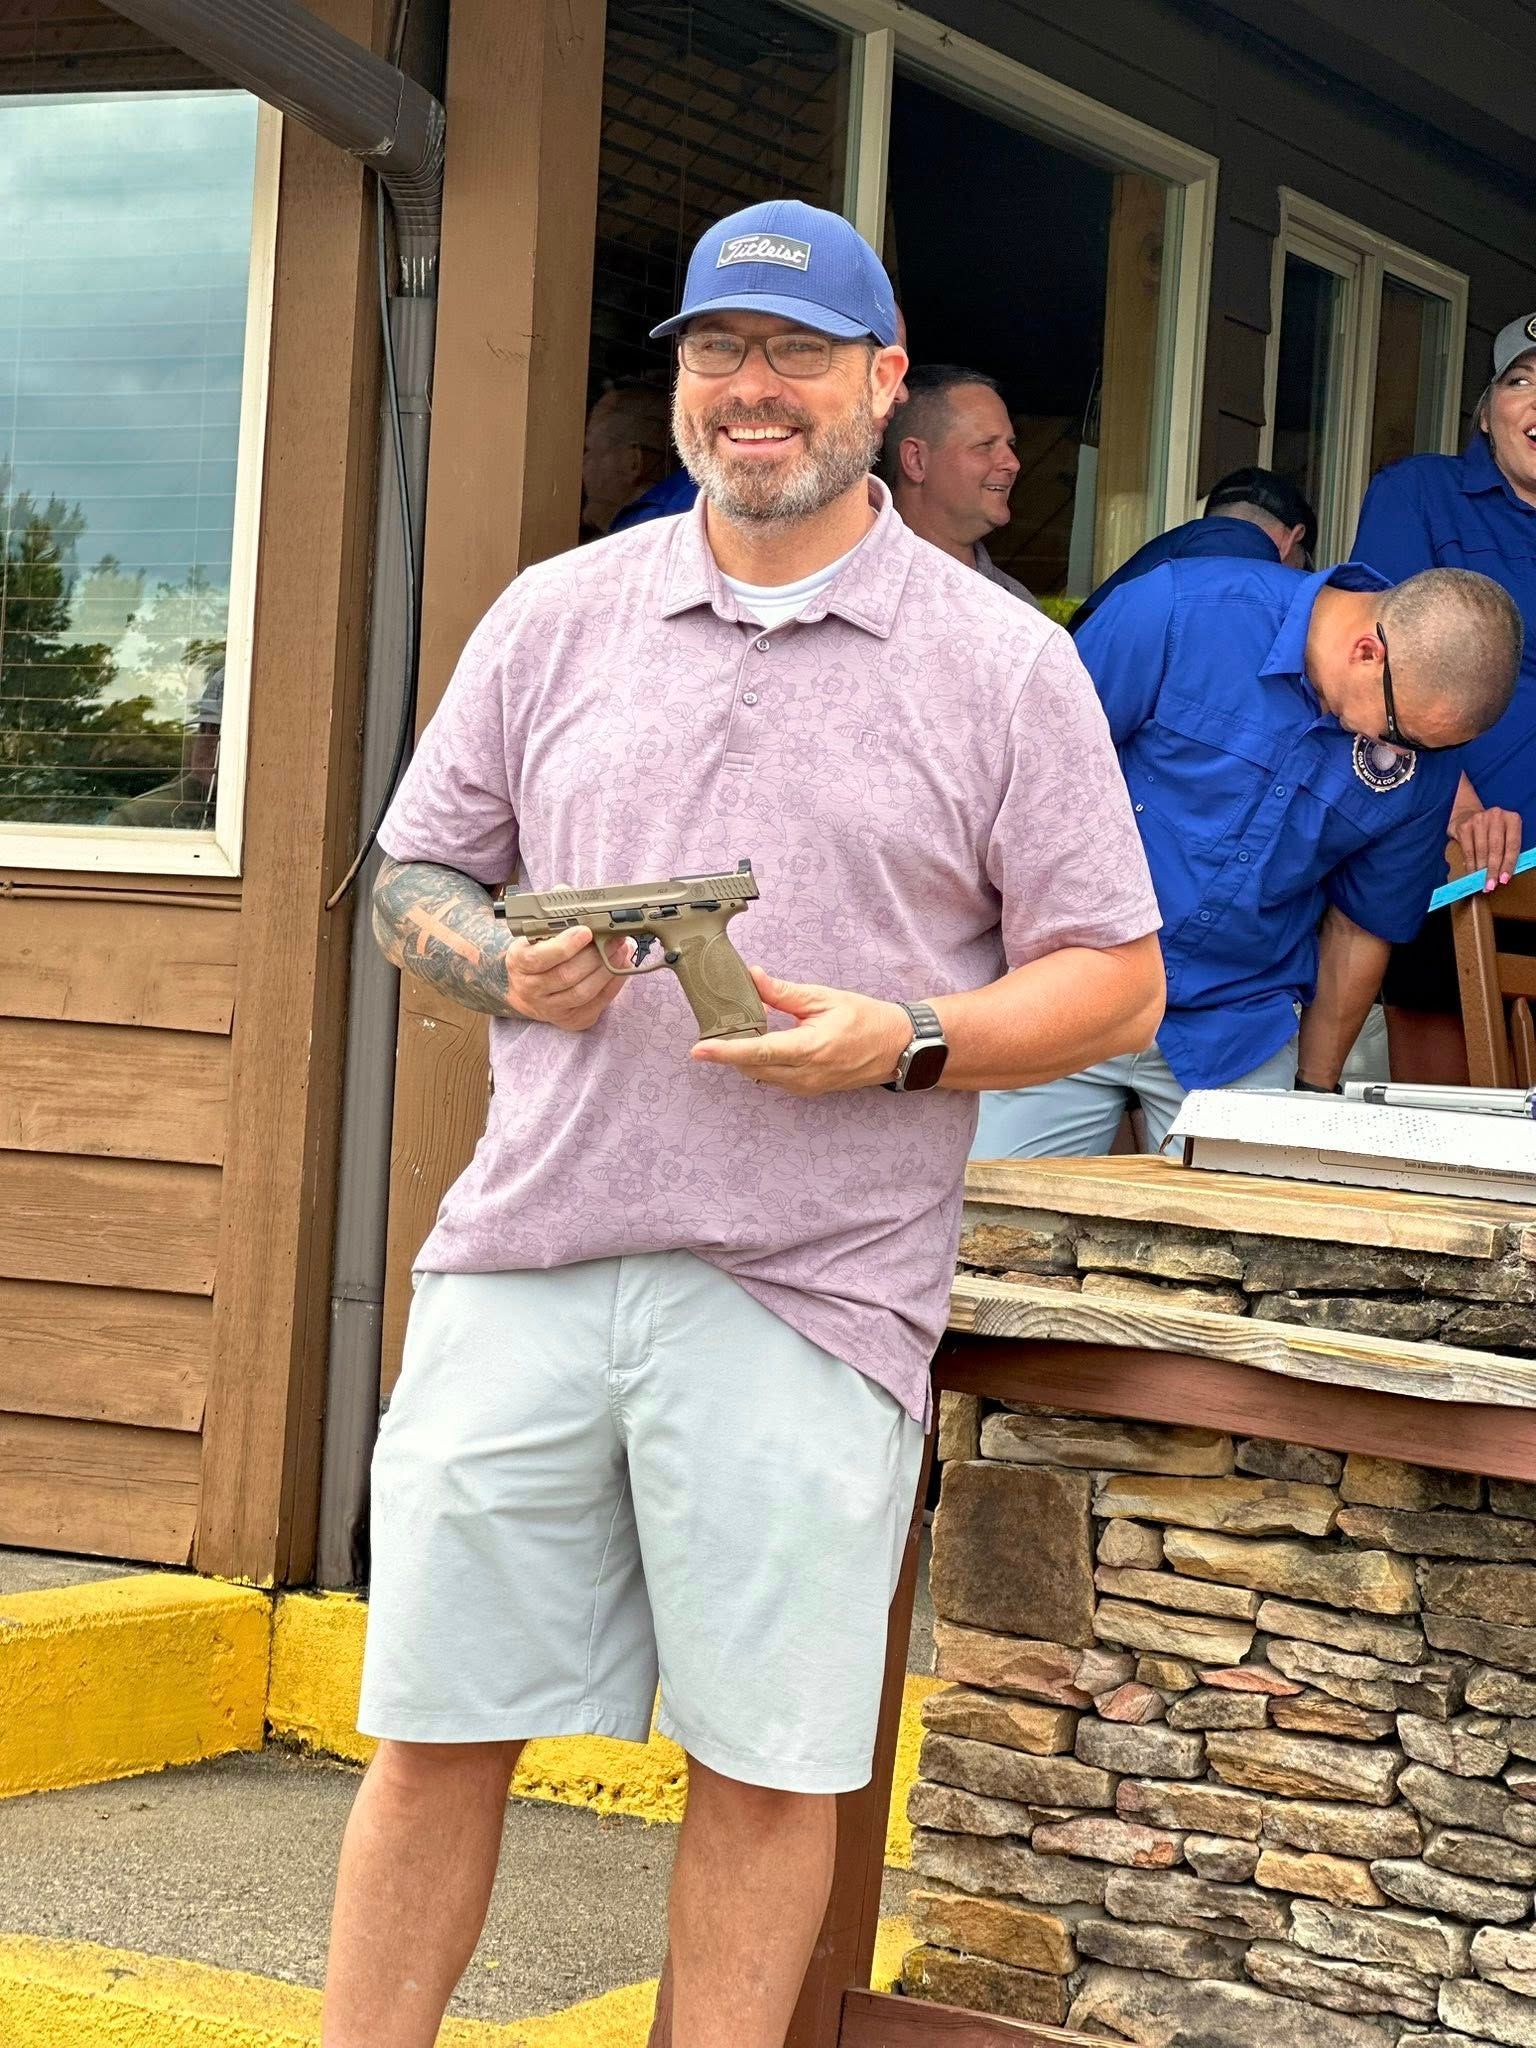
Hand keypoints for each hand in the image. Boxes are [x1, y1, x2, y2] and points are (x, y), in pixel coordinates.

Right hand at [504, 926, 630, 1029]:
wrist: (528, 991)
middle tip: (614, 938)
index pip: (539, 958)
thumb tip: (577, 907)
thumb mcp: (535, 937)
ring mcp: (551, 1009)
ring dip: (607, 970)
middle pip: (566, 976)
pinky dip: (613, 985)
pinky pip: (596, 1004)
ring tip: (621, 951)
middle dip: (595, 955)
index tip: (586, 931)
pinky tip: (621, 968)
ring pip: (583, 992)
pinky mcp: (571, 1020)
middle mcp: (531, 989)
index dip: (565, 946)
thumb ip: (553, 924)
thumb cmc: (537, 956)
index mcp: (518, 963)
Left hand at [690, 967, 913, 1094]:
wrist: (896, 1047)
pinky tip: (764, 1041)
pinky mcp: (808, 1089)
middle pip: (751, 1066)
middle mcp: (805, 1074)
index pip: (759, 1051)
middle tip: (717, 1027)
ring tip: (743, 1029)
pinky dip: (762, 1061)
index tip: (700, 1050)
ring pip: (760, 1074)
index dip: (726, 1051)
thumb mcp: (824, 998)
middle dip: (730, 1049)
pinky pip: (774, 1078)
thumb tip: (754, 979)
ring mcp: (806, 1086)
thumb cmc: (866, 1020)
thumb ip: (784, 993)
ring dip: (746, 1055)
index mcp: (810, 1048)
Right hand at [1452, 805, 1522, 889]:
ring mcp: (1479, 819)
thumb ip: (1507, 850)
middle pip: (1496, 848)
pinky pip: (1468, 850)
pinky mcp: (1464, 826)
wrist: (1467, 814)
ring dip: (1481, 870)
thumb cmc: (1491, 831)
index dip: (1508, 864)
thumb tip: (1503, 876)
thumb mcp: (1504, 835)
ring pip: (1481, 850)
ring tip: (1481, 883)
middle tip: (1490, 886)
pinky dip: (1470, 864)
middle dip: (1493, 870)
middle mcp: (1496, 816)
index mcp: (1512, 819)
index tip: (1504, 880)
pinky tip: (1472, 873)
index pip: (1512, 845)